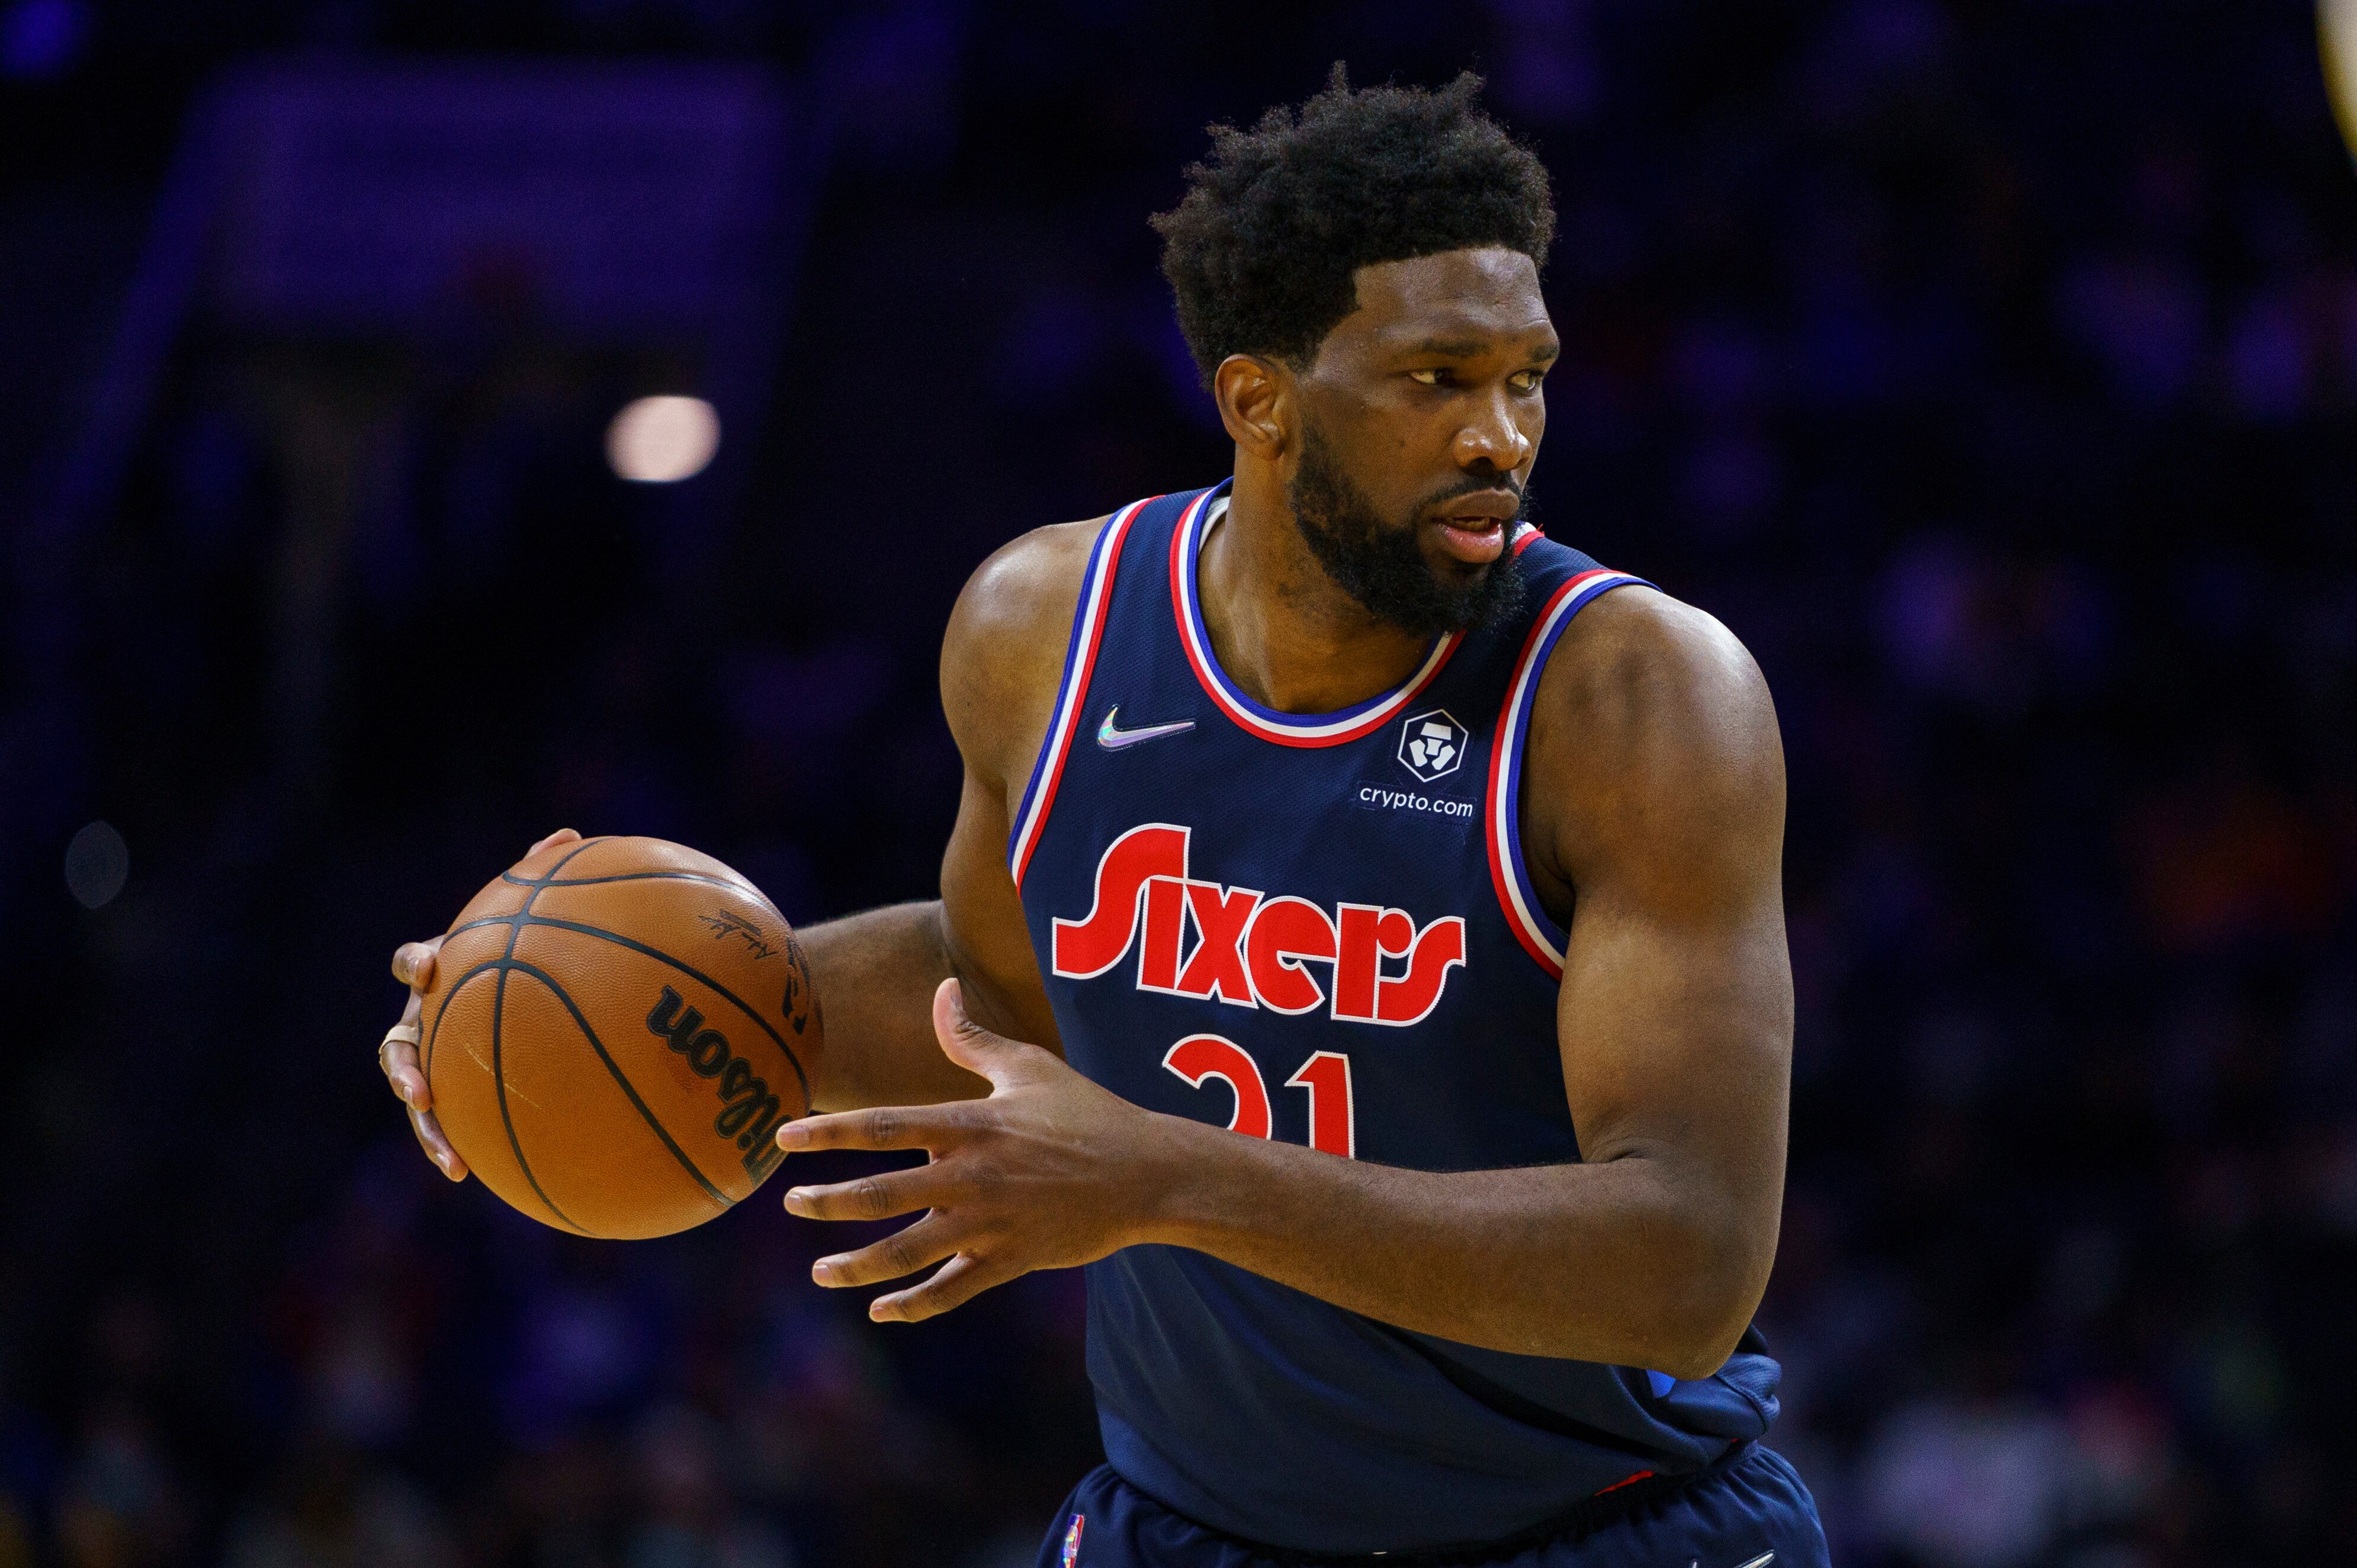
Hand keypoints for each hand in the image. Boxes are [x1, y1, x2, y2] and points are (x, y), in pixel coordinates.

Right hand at [380, 828, 582, 1181]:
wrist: (512, 997)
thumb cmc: (517, 950)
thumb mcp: (524, 919)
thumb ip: (539, 879)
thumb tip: (566, 833)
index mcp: (437, 974)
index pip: (412, 962)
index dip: (415, 962)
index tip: (429, 965)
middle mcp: (421, 1020)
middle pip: (395, 1046)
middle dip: (401, 1068)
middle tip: (417, 1088)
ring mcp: (430, 1061)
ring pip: (415, 1099)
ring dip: (427, 1128)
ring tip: (448, 1155)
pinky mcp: (452, 1096)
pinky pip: (455, 1125)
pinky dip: (458, 1147)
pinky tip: (478, 1178)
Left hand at [778, 978, 1176, 1321]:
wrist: (1147, 1173)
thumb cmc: (1087, 1112)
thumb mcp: (1030, 1066)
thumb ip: (973, 1038)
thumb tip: (942, 989)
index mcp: (972, 1125)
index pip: (886, 1126)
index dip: (831, 1131)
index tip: (785, 1137)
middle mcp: (974, 1176)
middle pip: (884, 1193)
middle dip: (830, 1202)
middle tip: (791, 1203)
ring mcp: (991, 1223)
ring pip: (909, 1253)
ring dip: (857, 1266)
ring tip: (819, 1272)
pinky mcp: (1011, 1260)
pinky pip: (953, 1290)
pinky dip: (914, 1305)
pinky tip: (882, 1310)